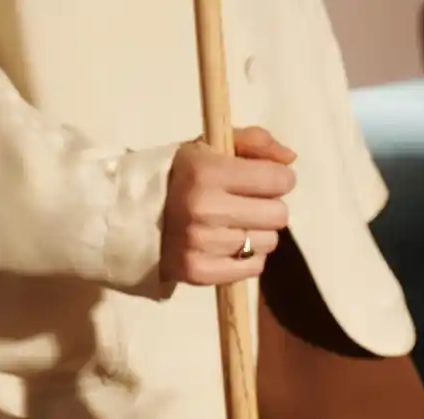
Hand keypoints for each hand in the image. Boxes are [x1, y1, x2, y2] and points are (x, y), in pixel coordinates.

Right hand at [160, 126, 296, 285]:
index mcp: (207, 171)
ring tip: (233, 223)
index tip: (265, 180)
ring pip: (269, 241)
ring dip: (258, 232)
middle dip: (268, 206)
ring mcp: (202, 243)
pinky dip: (248, 256)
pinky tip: (228, 244)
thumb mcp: (210, 146)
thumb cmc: (181, 176)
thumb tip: (290, 159)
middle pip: (279, 214)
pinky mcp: (200, 272)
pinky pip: (254, 267)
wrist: (133, 215)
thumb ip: (253, 142)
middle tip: (247, 203)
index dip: (278, 178)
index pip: (278, 179)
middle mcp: (205, 208)